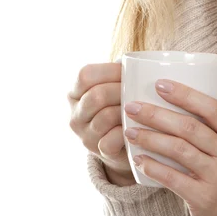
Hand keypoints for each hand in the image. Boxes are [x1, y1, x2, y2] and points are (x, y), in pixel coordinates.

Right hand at [67, 63, 134, 182]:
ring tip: (141, 106)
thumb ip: (120, 74)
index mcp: (75, 94)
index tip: (129, 72)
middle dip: (121, 90)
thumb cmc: (120, 106)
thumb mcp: (113, 88)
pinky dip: (127, 131)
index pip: (85, 75)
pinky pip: (112, 139)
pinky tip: (137, 126)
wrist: (122, 145)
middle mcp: (75, 116)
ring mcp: (86, 135)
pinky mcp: (100, 152)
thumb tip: (137, 63)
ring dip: (127, 110)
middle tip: (138, 90)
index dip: (109, 70)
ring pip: (106, 116)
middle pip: (96, 96)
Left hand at [123, 80, 216, 215]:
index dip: (185, 95)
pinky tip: (139, 159)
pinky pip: (173, 178)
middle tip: (132, 107)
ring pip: (178, 150)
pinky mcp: (204, 198)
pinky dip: (154, 167)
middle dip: (157, 114)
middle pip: (189, 128)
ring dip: (150, 138)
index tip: (160, 85)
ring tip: (130, 131)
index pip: (213, 109)